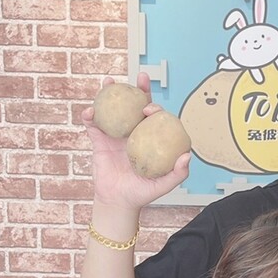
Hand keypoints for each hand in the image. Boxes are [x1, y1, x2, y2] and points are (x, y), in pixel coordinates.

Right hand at [82, 73, 190, 209]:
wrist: (118, 202)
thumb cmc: (143, 193)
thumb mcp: (164, 185)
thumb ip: (178, 172)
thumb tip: (187, 156)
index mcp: (149, 139)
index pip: (154, 118)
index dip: (155, 107)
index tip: (150, 107)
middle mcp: (134, 133)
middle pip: (135, 106)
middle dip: (138, 89)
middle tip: (141, 76)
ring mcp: (115, 135)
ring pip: (113, 110)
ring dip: (109, 93)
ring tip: (109, 81)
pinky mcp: (99, 141)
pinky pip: (93, 125)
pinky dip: (90, 116)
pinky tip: (90, 112)